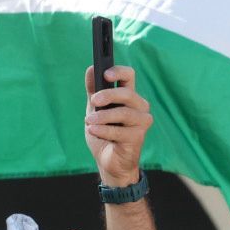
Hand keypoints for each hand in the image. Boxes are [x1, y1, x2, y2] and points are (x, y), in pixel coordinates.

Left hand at [84, 64, 151, 187]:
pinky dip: (104, 130)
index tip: (105, 74)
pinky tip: (94, 131)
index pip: (129, 76)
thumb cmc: (103, 133)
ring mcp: (141, 122)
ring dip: (103, 117)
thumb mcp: (94, 110)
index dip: (119, 72)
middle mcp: (139, 107)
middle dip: (108, 95)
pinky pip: (120, 131)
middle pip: (127, 93)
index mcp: (128, 97)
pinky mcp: (138, 137)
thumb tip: (91, 68)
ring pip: (124, 113)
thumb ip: (93, 91)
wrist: (108, 161)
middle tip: (93, 101)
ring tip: (88, 121)